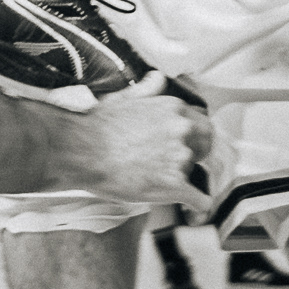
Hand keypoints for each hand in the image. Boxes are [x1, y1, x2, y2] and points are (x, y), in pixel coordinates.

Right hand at [46, 73, 211, 213]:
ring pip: (193, 172)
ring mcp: (179, 158)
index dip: (193, 136)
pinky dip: (198, 206)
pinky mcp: (174, 185)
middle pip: (204, 146)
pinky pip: (200, 200)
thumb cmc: (99, 125)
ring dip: (180, 178)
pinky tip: (193, 209)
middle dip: (195, 154)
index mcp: (174, 108)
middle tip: (176, 163)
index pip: (202, 123)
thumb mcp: (126, 97)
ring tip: (156, 180)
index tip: (185, 144)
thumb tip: (159, 78)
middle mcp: (182, 130)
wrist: (83, 151)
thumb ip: (148, 89)